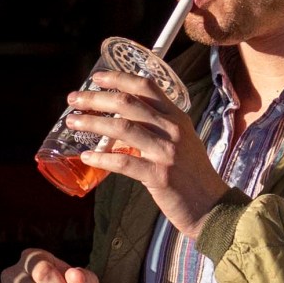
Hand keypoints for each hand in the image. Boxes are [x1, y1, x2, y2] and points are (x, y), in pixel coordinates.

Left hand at [67, 65, 226, 237]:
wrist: (211, 205)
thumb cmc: (191, 174)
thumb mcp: (180, 141)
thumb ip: (156, 127)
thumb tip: (119, 120)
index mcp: (176, 117)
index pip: (146, 86)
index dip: (118, 78)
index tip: (96, 77)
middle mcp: (172, 129)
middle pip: (128, 102)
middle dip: (96, 98)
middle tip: (73, 99)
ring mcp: (166, 152)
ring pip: (122, 127)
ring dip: (92, 122)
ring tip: (72, 122)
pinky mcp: (159, 176)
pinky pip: (123, 162)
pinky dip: (101, 158)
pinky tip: (86, 157)